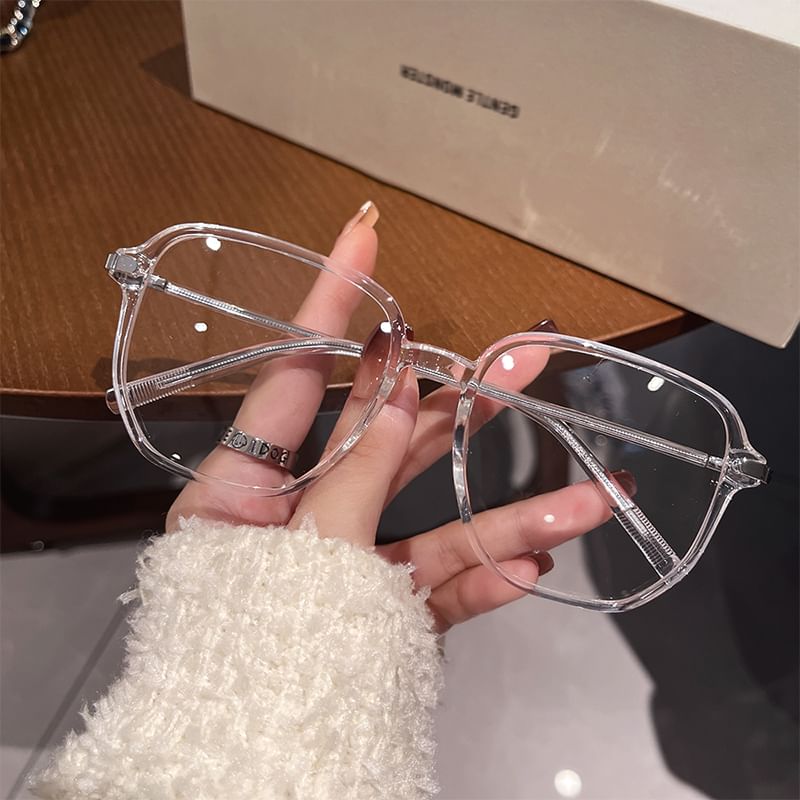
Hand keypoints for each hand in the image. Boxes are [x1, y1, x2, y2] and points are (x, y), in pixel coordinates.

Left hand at [167, 203, 613, 631]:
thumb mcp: (298, 550)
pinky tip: (531, 569)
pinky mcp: (378, 615)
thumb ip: (356, 471)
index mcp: (244, 487)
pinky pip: (437, 591)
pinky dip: (482, 583)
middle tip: (521, 357)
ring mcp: (347, 565)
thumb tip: (399, 391)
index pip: (294, 373)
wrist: (236, 764)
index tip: (363, 236)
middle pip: (388, 439)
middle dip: (459, 400)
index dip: (332, 303)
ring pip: (434, 520)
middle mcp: (299, 515)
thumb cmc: (239, 655)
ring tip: (589, 495)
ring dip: (509, 511)